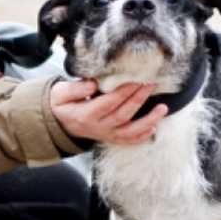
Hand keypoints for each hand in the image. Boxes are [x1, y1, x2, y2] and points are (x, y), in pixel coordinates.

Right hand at [50, 80, 165, 144]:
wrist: (58, 123)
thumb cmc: (61, 105)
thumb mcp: (60, 94)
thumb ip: (75, 88)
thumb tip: (93, 83)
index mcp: (86, 114)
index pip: (109, 102)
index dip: (124, 91)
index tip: (136, 79)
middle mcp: (98, 127)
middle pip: (123, 114)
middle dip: (139, 98)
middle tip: (151, 84)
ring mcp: (105, 134)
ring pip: (130, 131)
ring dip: (148, 120)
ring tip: (162, 109)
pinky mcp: (110, 138)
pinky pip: (128, 140)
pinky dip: (142, 136)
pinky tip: (154, 127)